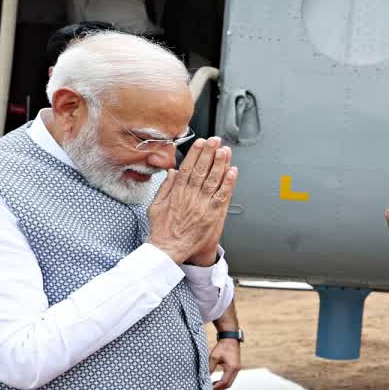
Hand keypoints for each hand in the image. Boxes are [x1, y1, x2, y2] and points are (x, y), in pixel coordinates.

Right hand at [148, 138, 237, 264]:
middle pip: (202, 170)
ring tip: (224, 150)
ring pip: (213, 180)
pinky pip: (222, 196)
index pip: (188, 168)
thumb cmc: (163, 230)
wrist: (169, 249)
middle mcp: (191, 196)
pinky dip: (228, 183)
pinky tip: (233, 171)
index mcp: (177, 192)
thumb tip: (172, 171)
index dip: (195, 154)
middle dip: (209, 153)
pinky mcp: (213, 215)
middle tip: (215, 140)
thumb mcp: (156, 205)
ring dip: (220, 164)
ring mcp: (203, 205)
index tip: (200, 142)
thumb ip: (165, 187)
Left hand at [209, 338, 241, 389]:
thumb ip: (210, 368)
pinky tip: (216, 382)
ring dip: (221, 386)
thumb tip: (204, 378)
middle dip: (218, 389)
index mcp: (232, 368)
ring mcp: (237, 369)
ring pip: (229, 382)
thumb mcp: (213, 357)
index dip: (216, 388)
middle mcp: (236, 370)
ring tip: (211, 387)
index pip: (224, 382)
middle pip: (228, 385)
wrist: (230, 338)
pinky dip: (223, 382)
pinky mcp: (235, 368)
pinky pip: (230, 378)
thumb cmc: (222, 347)